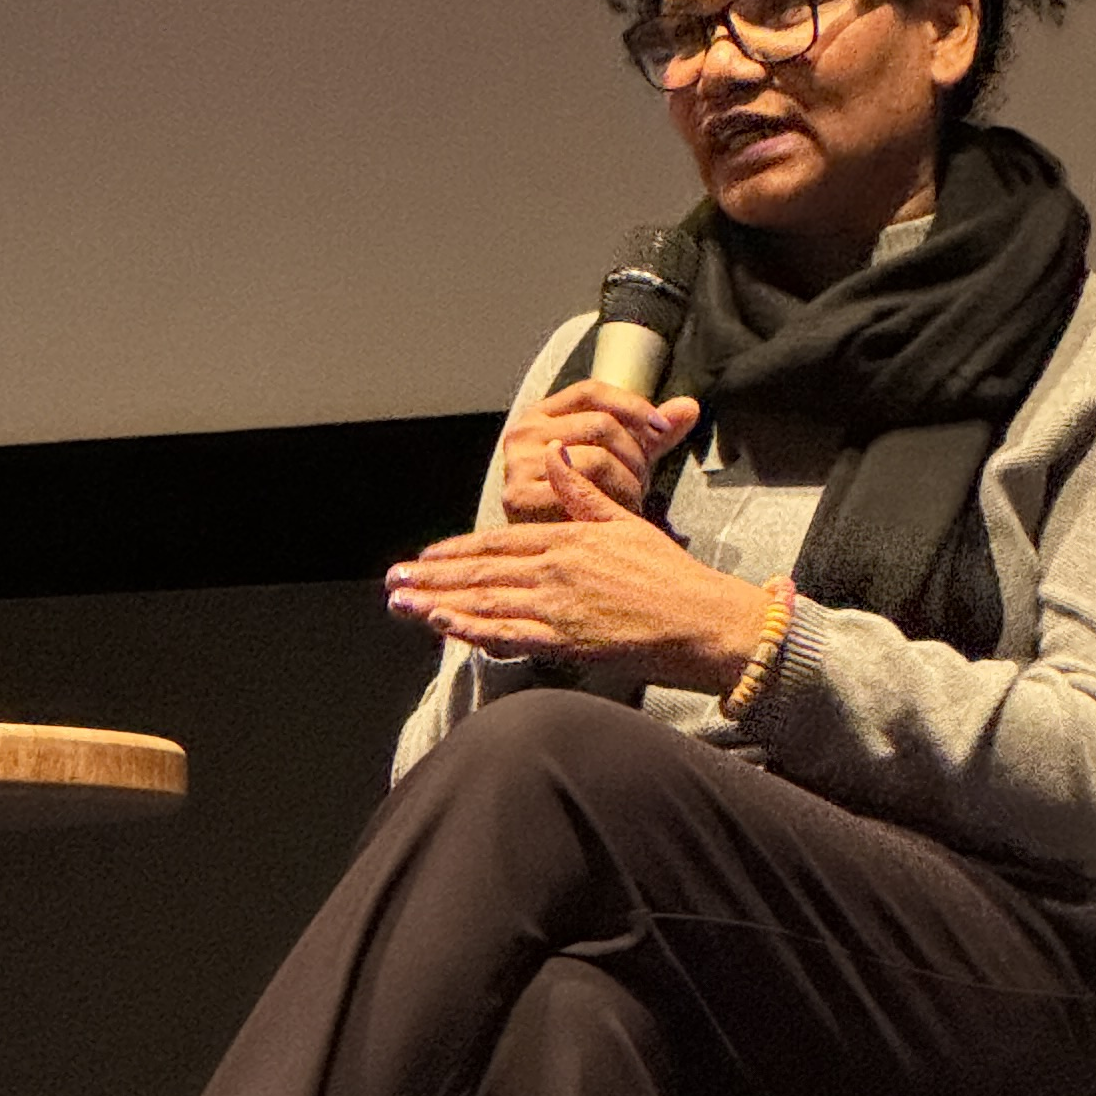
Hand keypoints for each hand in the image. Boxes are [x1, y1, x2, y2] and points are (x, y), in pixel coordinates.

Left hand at [388, 458, 774, 689]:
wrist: (700, 619)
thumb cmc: (671, 576)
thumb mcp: (627, 523)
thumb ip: (585, 494)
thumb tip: (558, 455)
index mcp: (567, 539)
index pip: (499, 541)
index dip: (458, 548)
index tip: (427, 554)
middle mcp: (554, 569)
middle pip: (480, 569)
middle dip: (432, 575)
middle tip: (395, 578)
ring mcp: (555, 606)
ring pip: (482, 601)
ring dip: (436, 602)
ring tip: (400, 603)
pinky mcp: (564, 640)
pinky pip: (506, 634)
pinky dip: (469, 629)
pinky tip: (442, 626)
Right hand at [498, 382, 701, 523]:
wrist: (546, 548)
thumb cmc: (584, 498)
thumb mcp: (618, 458)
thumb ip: (650, 434)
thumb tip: (691, 406)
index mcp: (542, 414)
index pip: (592, 391)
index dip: (633, 405)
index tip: (663, 427)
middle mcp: (522, 432)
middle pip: (600, 423)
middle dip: (635, 453)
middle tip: (644, 482)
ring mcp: (517, 464)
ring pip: (596, 457)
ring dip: (628, 482)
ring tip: (631, 500)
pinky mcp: (519, 497)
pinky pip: (582, 489)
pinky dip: (610, 502)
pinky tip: (614, 515)